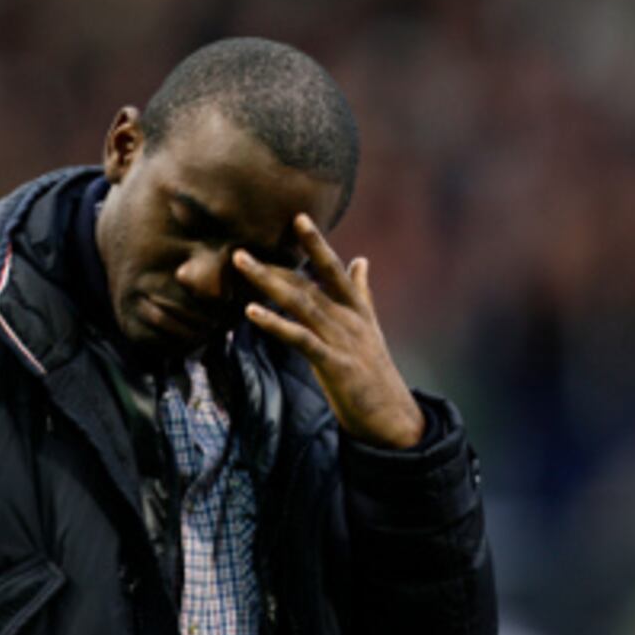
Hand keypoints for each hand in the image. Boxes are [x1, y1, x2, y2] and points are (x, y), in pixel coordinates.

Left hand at [232, 214, 424, 448]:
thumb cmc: (375, 373)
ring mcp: (343, 341)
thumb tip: (361, 259)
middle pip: (309, 283)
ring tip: (241, 265)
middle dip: (276, 263)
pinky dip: (275, 323)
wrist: (393, 417)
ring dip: (268, 282)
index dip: (316, 244)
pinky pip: (300, 339)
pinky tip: (252, 311)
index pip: (333, 270)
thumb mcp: (370, 328)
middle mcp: (350, 319)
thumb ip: (362, 292)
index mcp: (357, 310)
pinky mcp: (335, 365)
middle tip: (241, 246)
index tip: (298, 217)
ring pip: (301, 303)